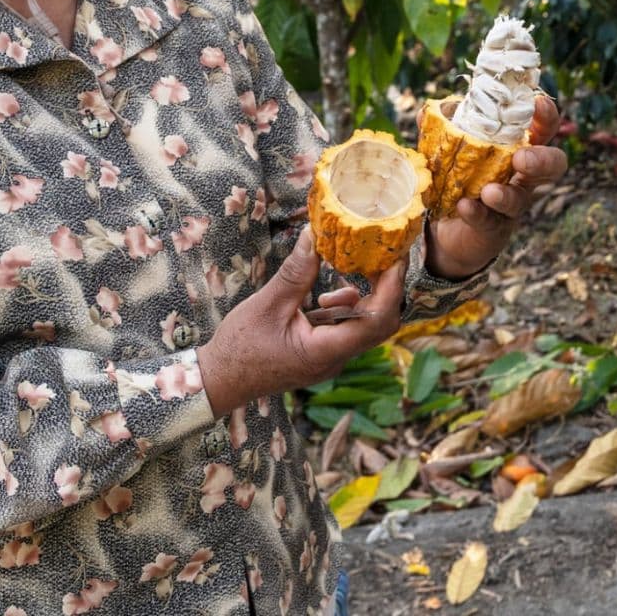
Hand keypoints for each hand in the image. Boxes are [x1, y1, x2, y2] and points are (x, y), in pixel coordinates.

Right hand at [196, 228, 403, 417]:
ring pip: (363, 328)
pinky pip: (345, 332)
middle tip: (379, 256)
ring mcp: (330, 361)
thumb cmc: (240, 347)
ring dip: (361, 298)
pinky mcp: (321, 356)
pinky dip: (344, 309)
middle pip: (379, 326)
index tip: (394, 258)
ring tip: (343, 272)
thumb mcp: (267, 305)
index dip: (391, 288)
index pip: (375, 321)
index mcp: (326, 351)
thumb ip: (296, 273)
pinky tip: (323, 297)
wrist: (222, 380)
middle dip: (384, 289)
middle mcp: (335, 360)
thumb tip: (315, 235)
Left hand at [424, 94, 567, 279]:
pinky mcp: (494, 228)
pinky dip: (478, 214)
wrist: (444, 228)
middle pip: (552, 166)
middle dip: (542, 160)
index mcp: (515, 150)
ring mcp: (511, 205)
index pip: (541, 131)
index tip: (539, 103)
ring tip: (489, 192)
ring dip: (506, 195)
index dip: (546, 117)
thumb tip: (424, 111)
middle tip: (522, 158)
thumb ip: (440, 131)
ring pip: (521, 199)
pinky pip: (491, 222)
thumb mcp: (449, 152)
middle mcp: (521, 177)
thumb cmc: (455, 179)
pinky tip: (465, 207)